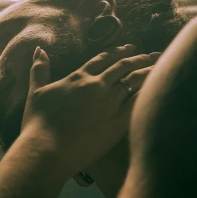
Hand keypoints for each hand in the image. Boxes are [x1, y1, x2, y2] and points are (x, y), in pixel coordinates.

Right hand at [21, 45, 160, 176]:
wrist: (45, 149)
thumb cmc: (37, 123)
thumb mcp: (36, 91)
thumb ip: (39, 69)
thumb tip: (39, 48)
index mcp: (79, 77)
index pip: (103, 59)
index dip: (118, 52)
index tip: (130, 48)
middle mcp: (97, 86)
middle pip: (123, 67)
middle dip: (139, 59)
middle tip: (152, 55)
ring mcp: (109, 104)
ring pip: (134, 82)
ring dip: (148, 72)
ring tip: (160, 67)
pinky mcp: (117, 123)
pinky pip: (138, 103)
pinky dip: (148, 93)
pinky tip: (158, 89)